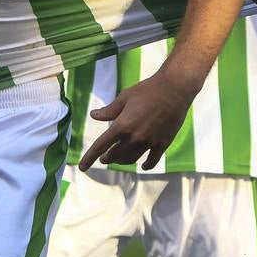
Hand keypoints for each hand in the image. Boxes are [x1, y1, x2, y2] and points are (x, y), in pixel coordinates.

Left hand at [78, 66, 200, 170]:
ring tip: (118, 159)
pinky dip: (145, 165)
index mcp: (121, 126)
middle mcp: (134, 138)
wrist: (174, 89)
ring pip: (131, 159)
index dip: (89, 158)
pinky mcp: (162, 144)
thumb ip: (109, 110)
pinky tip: (142, 165)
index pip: (100, 146)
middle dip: (107, 158)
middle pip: (115, 155)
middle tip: (103, 158)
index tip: (82, 167)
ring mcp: (149, 143)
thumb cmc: (147, 90)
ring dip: (122, 161)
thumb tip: (93, 116)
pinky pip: (151, 161)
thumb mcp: (124, 97)